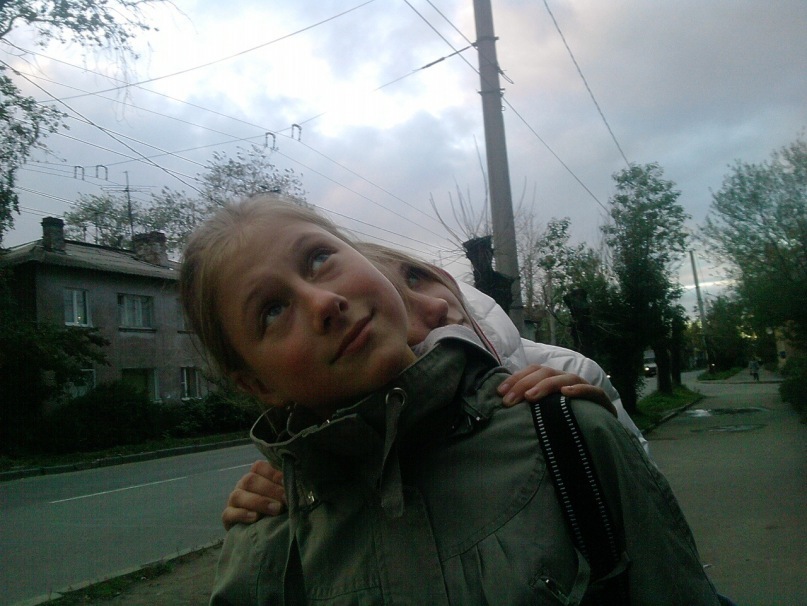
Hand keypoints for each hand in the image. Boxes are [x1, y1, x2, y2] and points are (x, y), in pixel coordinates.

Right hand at [222, 460, 286, 530]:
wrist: (259, 532)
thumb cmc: (276, 508)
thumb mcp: (281, 497)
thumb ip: (285, 489)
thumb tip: (299, 488)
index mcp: (256, 475)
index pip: (260, 467)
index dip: (274, 474)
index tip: (287, 483)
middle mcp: (243, 484)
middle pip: (250, 480)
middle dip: (270, 490)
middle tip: (285, 500)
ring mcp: (234, 500)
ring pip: (238, 495)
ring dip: (259, 502)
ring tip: (276, 510)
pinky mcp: (227, 516)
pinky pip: (229, 513)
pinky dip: (242, 515)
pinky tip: (255, 518)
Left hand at [496, 364, 616, 416]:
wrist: (602, 428)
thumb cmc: (568, 418)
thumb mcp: (546, 410)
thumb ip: (529, 404)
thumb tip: (503, 402)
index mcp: (553, 379)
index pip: (533, 370)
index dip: (515, 379)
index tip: (499, 393)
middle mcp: (567, 379)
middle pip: (545, 373)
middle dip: (524, 384)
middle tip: (508, 401)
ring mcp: (584, 387)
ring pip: (565, 378)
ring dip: (546, 386)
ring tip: (531, 397)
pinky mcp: (600, 399)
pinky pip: (591, 391)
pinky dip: (578, 390)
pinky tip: (566, 393)